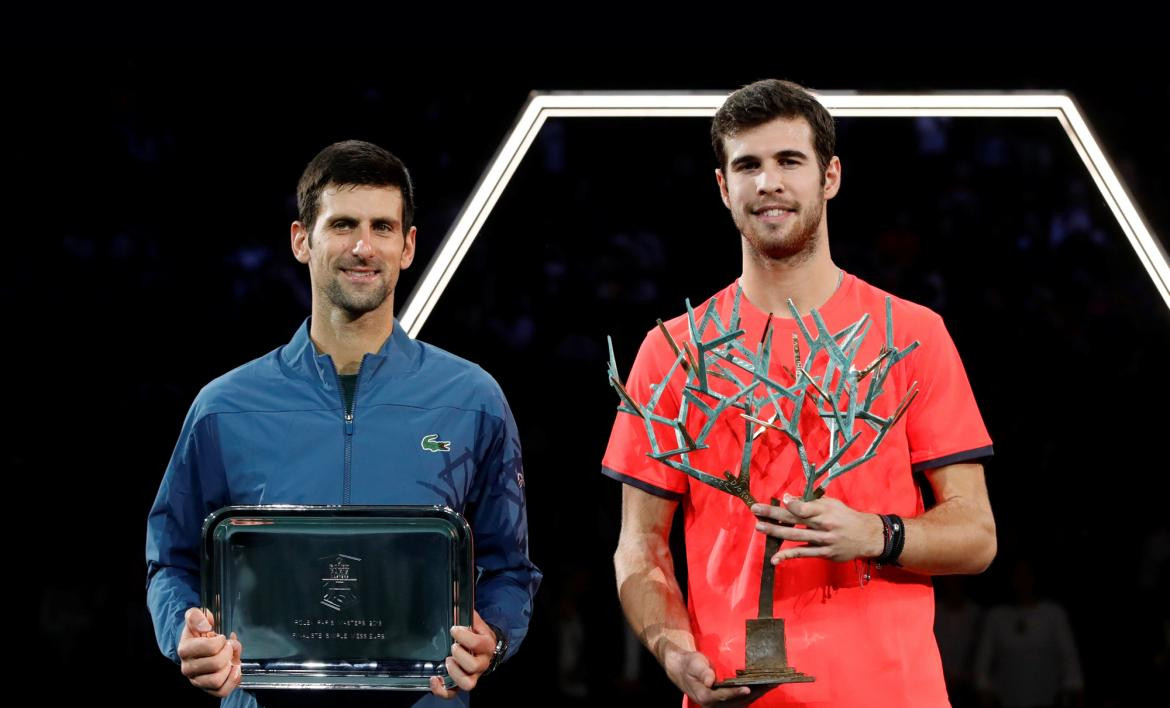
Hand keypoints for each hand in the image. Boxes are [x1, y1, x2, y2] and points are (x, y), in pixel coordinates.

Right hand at [177, 608, 241, 696]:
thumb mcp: (195, 618)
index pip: (210, 648)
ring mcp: (197, 680)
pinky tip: (234, 669)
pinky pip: (221, 691)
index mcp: (185, 649)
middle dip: (228, 653)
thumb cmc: (199, 633)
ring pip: (217, 680)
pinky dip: (232, 681)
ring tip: (230, 659)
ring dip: (229, 667)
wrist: (197, 645)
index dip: (221, 641)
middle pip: (216, 664)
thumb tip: (205, 626)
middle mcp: (188, 668)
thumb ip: (196, 616)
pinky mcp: (206, 688)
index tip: (222, 637)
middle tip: (229, 647)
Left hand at [429, 610, 496, 697]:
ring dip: (454, 672)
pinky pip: (453, 693)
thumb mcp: (476, 623)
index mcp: (487, 645)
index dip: (463, 636)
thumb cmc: (478, 634)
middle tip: (452, 646)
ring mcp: (474, 676)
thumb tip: (455, 602)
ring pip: (467, 683)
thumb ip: (467, 615)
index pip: (478, 643)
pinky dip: (441, 690)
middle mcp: (482, 663)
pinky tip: (434, 679)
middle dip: (459, 655)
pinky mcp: (463, 683)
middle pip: (473, 665)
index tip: (454, 630)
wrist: (487, 648)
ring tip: (448, 661)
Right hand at [663, 647, 767, 705]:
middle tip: (770, 682)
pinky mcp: (726, 701)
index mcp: (705, 697)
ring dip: (758, 693)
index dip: (736, 693)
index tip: (748, 688)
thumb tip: (710, 680)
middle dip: (755, 692)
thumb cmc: (689, 665)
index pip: (724, 696)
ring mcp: (721, 704)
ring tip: (773, 683)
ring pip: (743, 702)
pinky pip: (742, 699)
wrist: (683, 670)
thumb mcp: (694, 664)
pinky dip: (754, 693)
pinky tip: (764, 685)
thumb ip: (702, 672)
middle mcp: (714, 704)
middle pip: (738, 701)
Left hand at [751, 494, 884, 563]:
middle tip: (756, 510)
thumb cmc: (845, 517)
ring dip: (776, 532)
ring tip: (760, 527)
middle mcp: (824, 525)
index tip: (780, 499)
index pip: (805, 506)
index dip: (791, 503)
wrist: (867, 536)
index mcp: (825, 510)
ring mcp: (823, 540)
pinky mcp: (823, 553)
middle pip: (795, 519)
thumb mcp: (832, 504)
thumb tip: (788, 499)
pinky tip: (774, 558)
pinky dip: (787, 555)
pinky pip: (802, 554)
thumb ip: (811, 502)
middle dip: (774, 514)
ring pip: (796, 536)